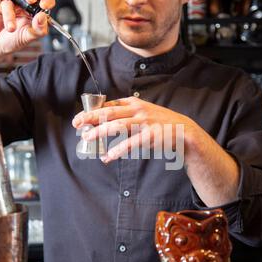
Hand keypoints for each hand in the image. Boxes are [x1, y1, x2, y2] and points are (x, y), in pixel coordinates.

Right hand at [0, 0, 54, 58]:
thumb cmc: (11, 41)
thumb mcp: (27, 38)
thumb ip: (38, 30)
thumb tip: (42, 17)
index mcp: (34, 12)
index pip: (44, 2)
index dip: (47, 1)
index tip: (44, 5)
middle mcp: (23, 4)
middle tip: (30, 0)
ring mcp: (9, 1)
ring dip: (11, 12)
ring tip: (10, 28)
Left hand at [72, 96, 190, 162]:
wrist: (184, 132)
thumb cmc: (160, 124)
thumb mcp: (143, 113)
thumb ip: (126, 116)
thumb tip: (104, 122)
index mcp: (134, 104)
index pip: (109, 105)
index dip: (92, 111)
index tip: (80, 118)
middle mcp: (138, 110)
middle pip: (108, 113)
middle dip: (90, 118)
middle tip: (76, 124)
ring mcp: (144, 122)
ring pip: (116, 126)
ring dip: (99, 132)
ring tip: (87, 138)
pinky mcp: (150, 136)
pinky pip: (130, 143)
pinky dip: (117, 150)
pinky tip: (108, 157)